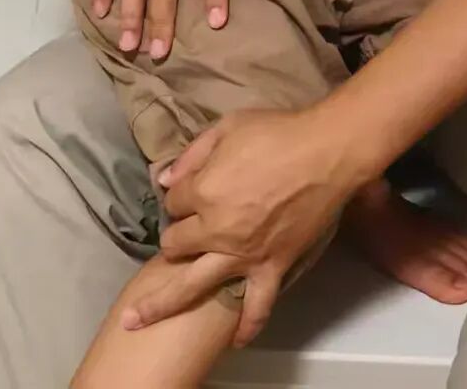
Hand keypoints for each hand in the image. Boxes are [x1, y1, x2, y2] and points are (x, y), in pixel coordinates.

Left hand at [124, 107, 364, 342]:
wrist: (328, 152)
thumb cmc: (279, 133)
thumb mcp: (229, 126)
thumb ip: (193, 153)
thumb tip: (165, 179)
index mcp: (204, 191)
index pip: (173, 202)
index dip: (180, 195)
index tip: (192, 189)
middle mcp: (216, 229)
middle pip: (175, 244)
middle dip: (175, 238)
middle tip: (186, 232)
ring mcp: (242, 254)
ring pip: (192, 286)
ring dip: (163, 302)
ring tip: (137, 319)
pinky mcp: (272, 267)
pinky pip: (256, 306)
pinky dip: (245, 326)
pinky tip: (234, 340)